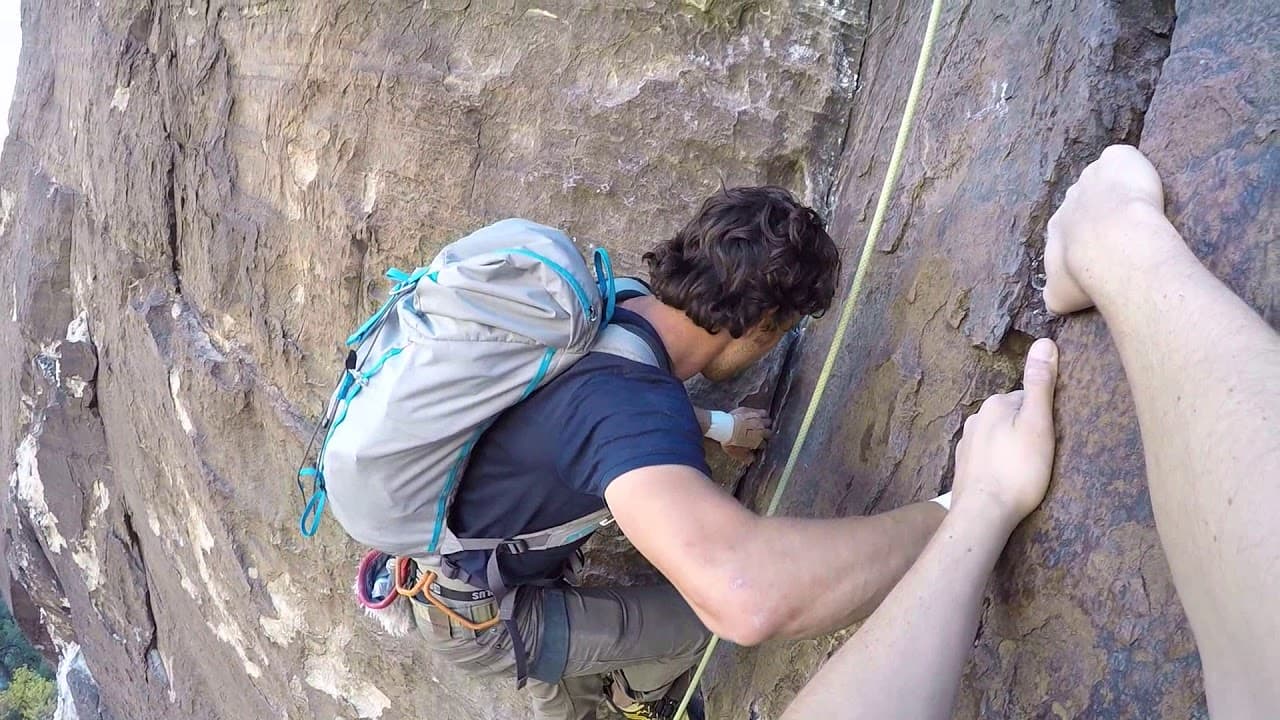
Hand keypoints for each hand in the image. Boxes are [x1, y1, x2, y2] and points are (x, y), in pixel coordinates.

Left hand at [721, 407, 772, 460]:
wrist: (724, 427)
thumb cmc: (730, 440)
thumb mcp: (737, 453)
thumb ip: (747, 457)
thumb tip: (752, 459)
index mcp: (758, 441)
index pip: (765, 444)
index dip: (762, 444)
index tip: (759, 444)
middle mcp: (761, 430)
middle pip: (769, 432)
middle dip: (766, 434)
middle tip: (761, 434)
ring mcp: (758, 419)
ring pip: (768, 421)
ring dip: (766, 424)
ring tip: (761, 424)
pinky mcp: (752, 411)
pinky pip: (762, 412)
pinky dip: (762, 414)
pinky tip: (759, 415)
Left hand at [951, 339, 1058, 526]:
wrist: (983, 513)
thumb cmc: (1018, 470)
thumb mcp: (1038, 424)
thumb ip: (1040, 384)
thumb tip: (1044, 342)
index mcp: (995, 404)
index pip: (1029, 399)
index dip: (1044, 417)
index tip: (1051, 437)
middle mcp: (976, 418)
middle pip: (1013, 417)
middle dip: (1027, 431)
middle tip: (1041, 456)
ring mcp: (967, 443)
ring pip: (1000, 437)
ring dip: (1013, 448)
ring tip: (1026, 470)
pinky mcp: (964, 466)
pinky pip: (989, 457)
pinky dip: (1000, 463)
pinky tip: (1008, 479)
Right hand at [1044, 144, 1165, 314]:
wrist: (1114, 247)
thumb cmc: (1088, 274)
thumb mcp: (1060, 296)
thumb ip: (1054, 295)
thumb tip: (1052, 301)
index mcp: (1056, 226)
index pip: (1068, 227)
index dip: (1086, 237)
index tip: (1103, 249)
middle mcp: (1069, 199)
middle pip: (1084, 201)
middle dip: (1100, 213)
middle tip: (1122, 231)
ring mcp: (1091, 176)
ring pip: (1102, 179)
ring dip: (1115, 190)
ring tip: (1137, 208)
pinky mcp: (1115, 159)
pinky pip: (1120, 158)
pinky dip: (1130, 167)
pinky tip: (1143, 184)